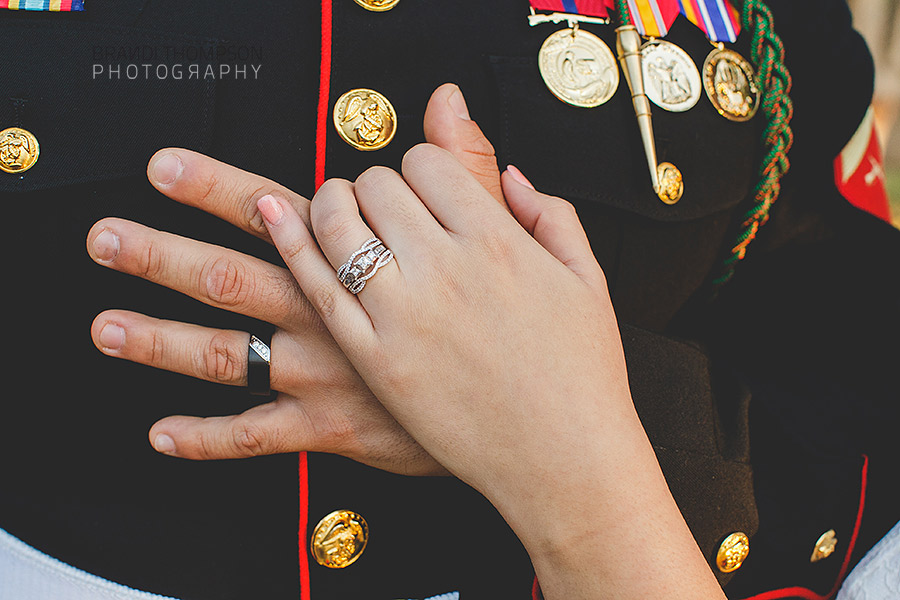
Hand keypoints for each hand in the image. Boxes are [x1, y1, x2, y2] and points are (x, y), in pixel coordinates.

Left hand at [87, 84, 499, 473]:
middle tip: (115, 223)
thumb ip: (473, 170)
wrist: (548, 431)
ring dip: (161, 336)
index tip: (217, 177)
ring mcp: (329, 372)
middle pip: (240, 265)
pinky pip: (258, 435)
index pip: (305, 205)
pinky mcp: (333, 428)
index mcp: (376, 261)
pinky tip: (162, 433)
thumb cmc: (535, 342)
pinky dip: (208, 437)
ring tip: (105, 323)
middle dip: (171, 240)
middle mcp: (339, 311)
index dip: (252, 189)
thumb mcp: (513, 235)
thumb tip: (449, 103)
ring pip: (229, 349)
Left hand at [255, 146, 725, 599]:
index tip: (421, 184)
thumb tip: (512, 171)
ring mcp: (402, 315)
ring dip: (326, 205)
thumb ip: (549, 213)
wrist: (564, 458)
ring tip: (330, 211)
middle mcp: (444, 267)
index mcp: (497, 240)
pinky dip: (289, 249)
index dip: (419, 163)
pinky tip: (271, 222)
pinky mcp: (374, 361)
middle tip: (376, 204)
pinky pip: (316, 290)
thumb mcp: (587, 279)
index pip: (428, 162)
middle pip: (376, 187)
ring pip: (335, 226)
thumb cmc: (582, 372)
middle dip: (372, 185)